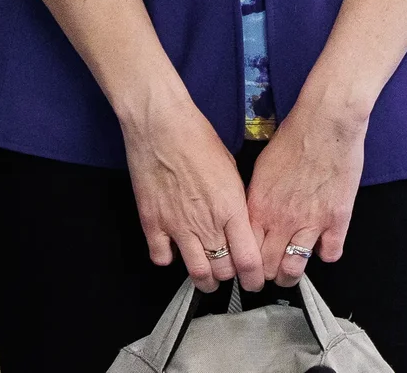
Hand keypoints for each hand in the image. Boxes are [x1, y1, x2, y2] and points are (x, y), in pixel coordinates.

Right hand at [121, 86, 261, 291]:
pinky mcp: (152, 224)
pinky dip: (168, 258)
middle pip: (223, 270)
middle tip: (228, 270)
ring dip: (204, 280)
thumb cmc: (200, 139)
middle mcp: (207, 225)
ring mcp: (177, 227)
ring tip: (207, 278)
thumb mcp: (231, 169)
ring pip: (196, 273)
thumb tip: (238, 222)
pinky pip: (161, 258)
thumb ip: (236, 202)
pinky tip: (172, 250)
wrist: (161, 126)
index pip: (248, 261)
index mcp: (231, 210)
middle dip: (229, 276)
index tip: (254, 281)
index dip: (254, 278)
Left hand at [247, 92, 365, 287]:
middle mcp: (281, 221)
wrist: (326, 123)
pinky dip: (327, 253)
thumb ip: (257, 198)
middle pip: (268, 267)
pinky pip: (330, 253)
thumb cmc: (292, 137)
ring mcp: (310, 223)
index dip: (246, 264)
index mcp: (259, 207)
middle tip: (270, 274)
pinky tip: (324, 246)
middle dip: (266, 275)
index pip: (245, 252)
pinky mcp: (337, 220)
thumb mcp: (262, 168)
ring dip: (291, 275)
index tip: (250, 267)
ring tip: (291, 272)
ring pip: (295, 268)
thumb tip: (253, 215)